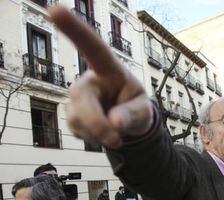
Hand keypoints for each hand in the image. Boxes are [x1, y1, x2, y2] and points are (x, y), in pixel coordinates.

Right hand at [49, 6, 152, 148]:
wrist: (127, 124)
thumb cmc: (136, 107)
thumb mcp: (143, 111)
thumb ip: (133, 115)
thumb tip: (114, 123)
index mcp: (109, 70)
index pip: (93, 48)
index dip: (75, 29)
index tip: (55, 10)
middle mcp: (88, 81)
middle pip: (81, 97)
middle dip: (97, 123)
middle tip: (116, 139)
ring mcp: (77, 98)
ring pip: (78, 119)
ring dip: (99, 134)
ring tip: (117, 135)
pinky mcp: (72, 115)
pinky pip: (77, 131)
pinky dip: (93, 139)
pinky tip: (103, 134)